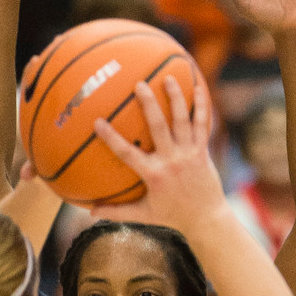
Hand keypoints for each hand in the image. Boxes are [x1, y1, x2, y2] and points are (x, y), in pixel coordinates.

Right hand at [91, 76, 221, 232]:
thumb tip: (89, 211)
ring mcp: (189, 153)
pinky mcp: (202, 150)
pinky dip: (202, 104)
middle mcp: (172, 160)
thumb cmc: (172, 216)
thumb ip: (116, 212)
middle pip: (159, 126)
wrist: (206, 218)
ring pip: (183, 119)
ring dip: (176, 97)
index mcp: (154, 175)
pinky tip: (197, 86)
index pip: (127, 153)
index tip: (97, 122)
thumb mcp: (143, 215)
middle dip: (149, 104)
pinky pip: (203, 123)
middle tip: (139, 84)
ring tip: (167, 77)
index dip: (111, 137)